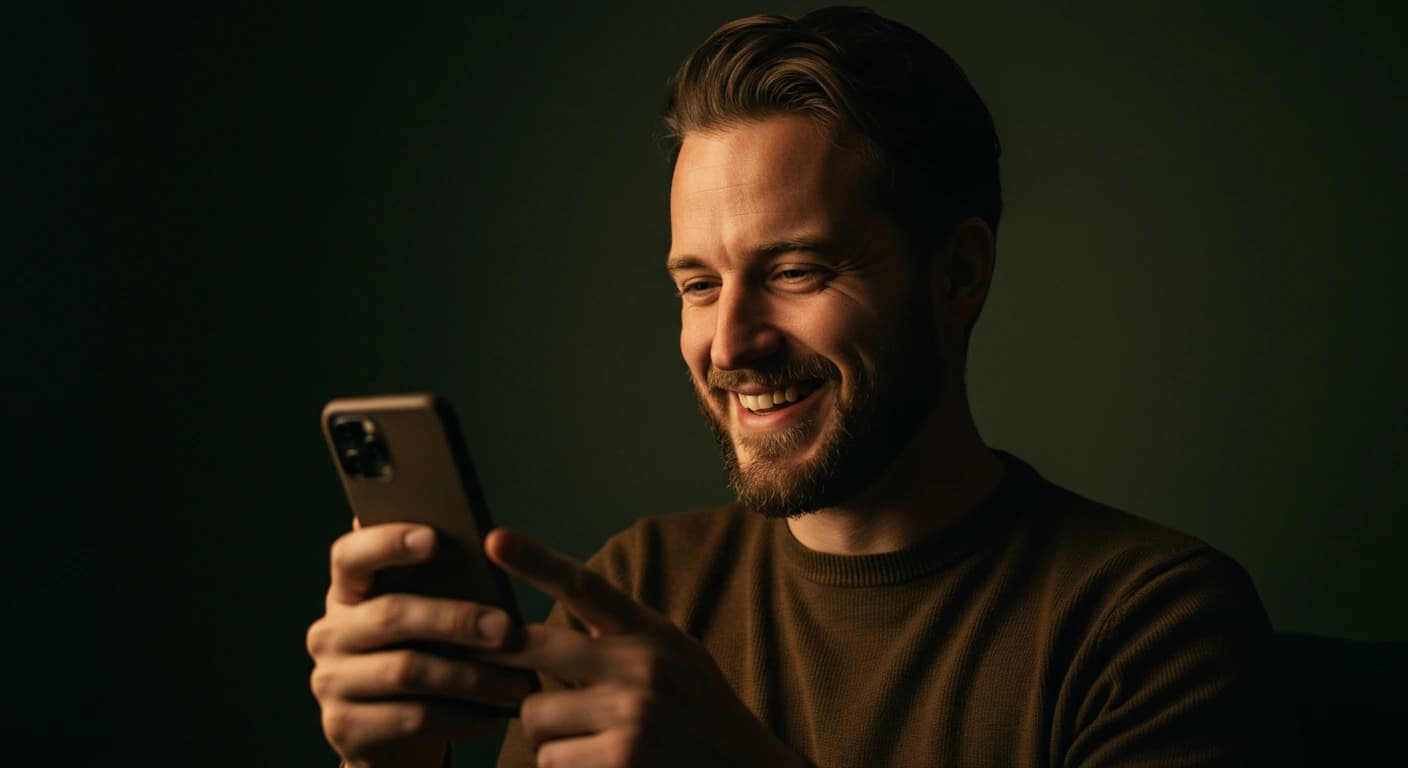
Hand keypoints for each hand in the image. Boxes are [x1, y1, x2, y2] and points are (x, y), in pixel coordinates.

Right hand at [306, 521, 535, 767]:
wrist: (392, 734)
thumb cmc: (422, 654)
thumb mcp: (425, 617)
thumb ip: (439, 585)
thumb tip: (489, 544)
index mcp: (348, 592)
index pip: (350, 555)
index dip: (388, 542)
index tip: (434, 538)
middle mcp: (329, 633)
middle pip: (390, 615)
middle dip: (455, 620)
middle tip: (505, 628)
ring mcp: (331, 681)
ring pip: (407, 671)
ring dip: (471, 677)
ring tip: (517, 683)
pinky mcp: (345, 726)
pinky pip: (412, 718)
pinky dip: (462, 717)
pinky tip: (495, 715)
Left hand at [482, 528, 807, 767]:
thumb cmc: (703, 720)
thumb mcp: (679, 661)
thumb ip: (624, 642)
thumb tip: (545, 642)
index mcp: (654, 634)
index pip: (587, 587)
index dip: (537, 560)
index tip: (495, 539)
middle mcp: (643, 666)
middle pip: (537, 647)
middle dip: (509, 663)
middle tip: (503, 675)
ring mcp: (632, 714)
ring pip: (535, 716)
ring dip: (549, 735)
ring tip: (591, 742)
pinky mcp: (620, 760)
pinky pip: (550, 760)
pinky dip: (565, 767)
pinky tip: (602, 766)